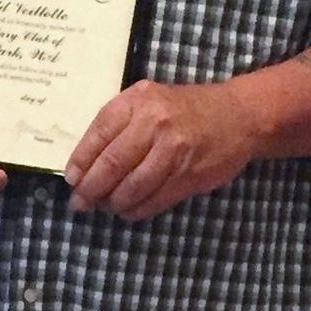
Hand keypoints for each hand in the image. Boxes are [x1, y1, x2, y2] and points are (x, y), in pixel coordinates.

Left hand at [64, 79, 259, 217]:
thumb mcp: (147, 100)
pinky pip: (154, 200)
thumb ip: (118, 124)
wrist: (238, 115)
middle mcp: (155, 124)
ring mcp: (174, 152)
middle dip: (91, 189)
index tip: (71, 179)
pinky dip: (136, 210)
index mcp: (138, 102)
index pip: (98, 134)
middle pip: (112, 165)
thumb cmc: (184, 109)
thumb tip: (83, 165)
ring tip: (106, 206)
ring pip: (132, 188)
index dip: (80, 162)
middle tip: (80, 203)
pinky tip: (128, 210)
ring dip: (113, 203)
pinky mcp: (189, 176)